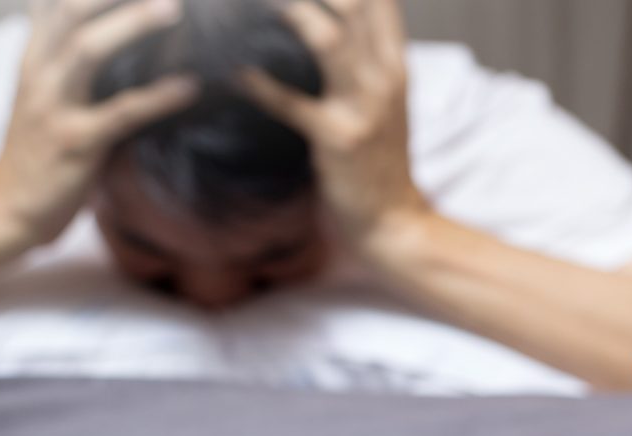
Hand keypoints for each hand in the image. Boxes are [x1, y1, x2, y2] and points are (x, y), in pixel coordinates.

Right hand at [0, 0, 196, 246]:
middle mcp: (39, 76)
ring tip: (173, 10)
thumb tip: (76, 23)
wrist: (6, 209)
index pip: (54, 6)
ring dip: (132, 25)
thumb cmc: (34, 153)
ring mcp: (54, 108)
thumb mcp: (39, 96)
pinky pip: (122, 113)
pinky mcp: (76, 143)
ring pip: (88, 51)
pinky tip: (190, 87)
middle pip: (69, 13)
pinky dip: (159, 97)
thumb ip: (59, 58)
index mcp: (32, 61)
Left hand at [240, 0, 429, 254]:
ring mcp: (363, 108)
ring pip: (328, 41)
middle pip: (353, 5)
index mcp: (396, 64)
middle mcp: (384, 78)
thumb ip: (369, 54)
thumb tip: (336, 15)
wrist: (392, 217)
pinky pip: (292, 104)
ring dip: (289, 14)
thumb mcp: (388, 99)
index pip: (377, 0)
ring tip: (250, 3)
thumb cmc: (381, 157)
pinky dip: (260, 85)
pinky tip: (235, 71)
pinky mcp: (337, 138)